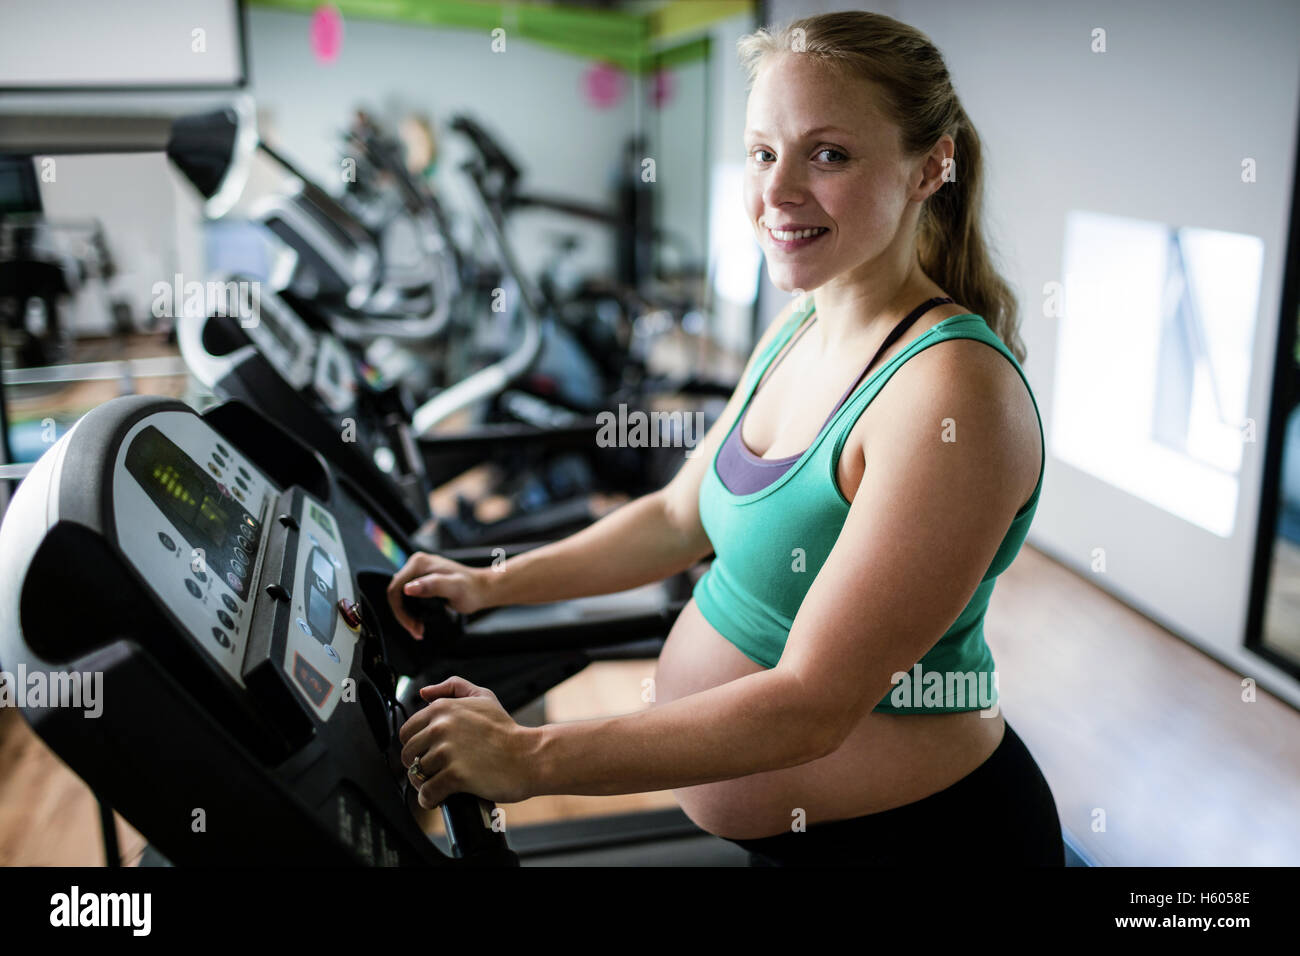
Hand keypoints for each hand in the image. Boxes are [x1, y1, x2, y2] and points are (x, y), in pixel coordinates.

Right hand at [386, 552, 492, 638]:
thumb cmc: (472, 588)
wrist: (481, 589)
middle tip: (417, 630)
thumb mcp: (454, 588)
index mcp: (419, 563)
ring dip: (407, 616)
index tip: (412, 625)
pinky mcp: (421, 582)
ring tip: (419, 629)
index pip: (396, 588)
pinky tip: (419, 623)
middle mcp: (416, 565)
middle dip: (404, 615)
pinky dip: (412, 613)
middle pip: (396, 594)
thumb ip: (432, 585)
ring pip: (401, 598)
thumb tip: (408, 588)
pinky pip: (408, 599)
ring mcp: (418, 574)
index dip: (400, 610)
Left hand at [398, 676, 538, 807]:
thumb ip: (453, 687)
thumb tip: (424, 693)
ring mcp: (447, 752)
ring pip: (416, 774)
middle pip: (409, 753)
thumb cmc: (506, 730)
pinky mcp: (455, 775)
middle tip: (434, 771)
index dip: (416, 745)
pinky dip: (429, 799)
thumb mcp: (483, 696)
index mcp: (442, 708)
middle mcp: (441, 727)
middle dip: (418, 765)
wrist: (529, 756)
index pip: (407, 731)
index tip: (426, 753)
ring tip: (439, 784)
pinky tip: (439, 798)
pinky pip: (427, 792)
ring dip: (424, 783)